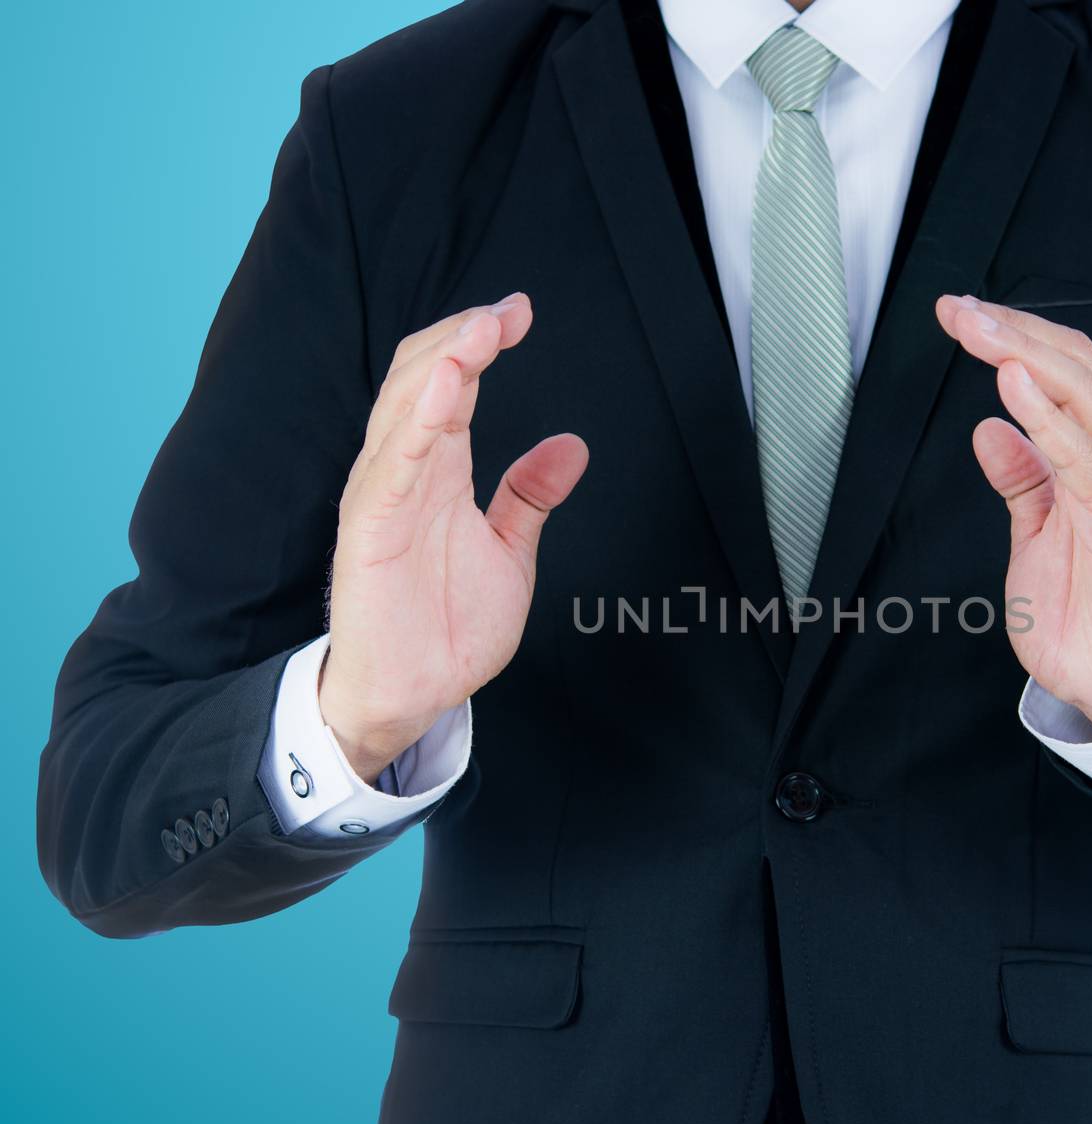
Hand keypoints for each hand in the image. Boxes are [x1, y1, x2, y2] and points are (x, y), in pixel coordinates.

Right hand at [321, 293, 588, 782]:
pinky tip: (443, 393)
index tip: (519, 313)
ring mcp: (383, 497)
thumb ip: (531, 496)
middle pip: (423, 380)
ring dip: (442, 365)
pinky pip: (390, 467)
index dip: (480, 345)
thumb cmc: (448, 625)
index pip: (453, 386)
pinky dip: (415, 424)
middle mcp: (405, 471)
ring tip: (480, 331)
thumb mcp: (510, 552)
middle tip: (506, 312)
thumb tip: (572, 446)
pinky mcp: (369, 530)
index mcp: (437, 470)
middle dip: (463, 339)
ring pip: (403, 411)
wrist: (413, 693)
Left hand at [935, 294, 1091, 736]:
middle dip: (1010, 331)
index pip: (1060, 371)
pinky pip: (1083, 456)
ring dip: (1024, 356)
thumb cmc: (1089, 608)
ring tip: (977, 328)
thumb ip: (1022, 479)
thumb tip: (989, 429)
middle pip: (1071, 368)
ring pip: (1080, 396)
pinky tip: (1014, 388)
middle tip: (957, 309)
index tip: (959, 315)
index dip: (1011, 336)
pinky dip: (1049, 417)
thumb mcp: (1037, 532)